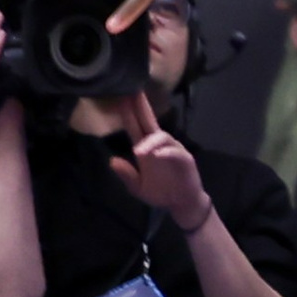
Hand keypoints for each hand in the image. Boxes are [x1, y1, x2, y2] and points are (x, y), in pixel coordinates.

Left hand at [105, 87, 210, 231]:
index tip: (121, 97)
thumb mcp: (138, 187)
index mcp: (146, 150)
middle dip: (141, 108)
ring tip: (139, 150)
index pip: (136, 127)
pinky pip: (175, 153)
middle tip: (133, 93)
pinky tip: (158, 154)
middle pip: (150, 122)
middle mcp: (158, 145)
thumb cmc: (160, 192)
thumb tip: (112, 160)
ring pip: (162, 138)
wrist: (182, 204)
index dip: (129, 113)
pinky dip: (167, 152)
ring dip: (150, 141)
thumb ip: (127, 174)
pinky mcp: (185, 160)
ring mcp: (173, 150)